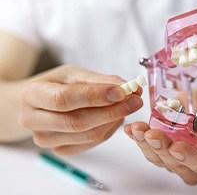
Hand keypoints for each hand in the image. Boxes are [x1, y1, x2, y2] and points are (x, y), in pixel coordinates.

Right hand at [19, 65, 142, 155]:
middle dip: (112, 111)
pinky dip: (108, 130)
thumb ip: (101, 81)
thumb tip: (128, 88)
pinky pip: (91, 143)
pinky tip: (115, 117)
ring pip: (88, 135)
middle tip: (136, 100)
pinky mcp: (59, 150)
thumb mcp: (75, 75)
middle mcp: (32, 120)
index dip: (95, 96)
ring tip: (127, 106)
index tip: (122, 91)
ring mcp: (45, 140)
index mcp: (32, 94)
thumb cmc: (58, 85)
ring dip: (114, 120)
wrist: (41, 102)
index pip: (64, 99)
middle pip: (78, 121)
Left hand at [124, 88, 196, 184]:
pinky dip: (139, 137)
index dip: (190, 159)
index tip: (178, 147)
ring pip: (158, 158)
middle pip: (176, 164)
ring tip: (138, 129)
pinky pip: (149, 146)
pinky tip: (132, 129)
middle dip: (162, 149)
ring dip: (145, 144)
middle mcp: (194, 166)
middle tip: (152, 134)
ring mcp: (176, 157)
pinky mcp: (163, 147)